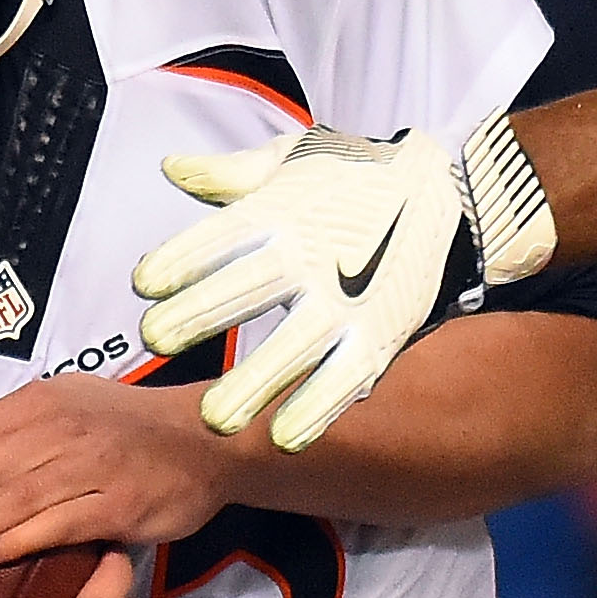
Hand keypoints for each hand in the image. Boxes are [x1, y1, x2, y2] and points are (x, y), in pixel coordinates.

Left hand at [0, 375, 234, 567]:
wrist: (207, 440)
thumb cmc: (131, 427)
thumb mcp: (70, 404)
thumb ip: (19, 429)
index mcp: (38, 402)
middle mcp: (58, 430)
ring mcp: (89, 468)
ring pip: (8, 501)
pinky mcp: (115, 506)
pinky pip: (54, 527)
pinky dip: (15, 543)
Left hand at [135, 114, 558, 449]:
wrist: (451, 194)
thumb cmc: (357, 178)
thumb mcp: (294, 159)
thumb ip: (230, 174)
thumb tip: (171, 170)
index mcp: (284, 210)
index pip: (224, 235)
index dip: (184, 259)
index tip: (145, 284)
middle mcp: (313, 256)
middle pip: (250, 288)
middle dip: (201, 312)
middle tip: (156, 340)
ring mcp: (349, 300)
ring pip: (296, 346)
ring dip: (255, 382)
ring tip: (214, 418)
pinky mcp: (382, 334)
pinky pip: (347, 378)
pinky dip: (318, 409)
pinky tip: (284, 438)